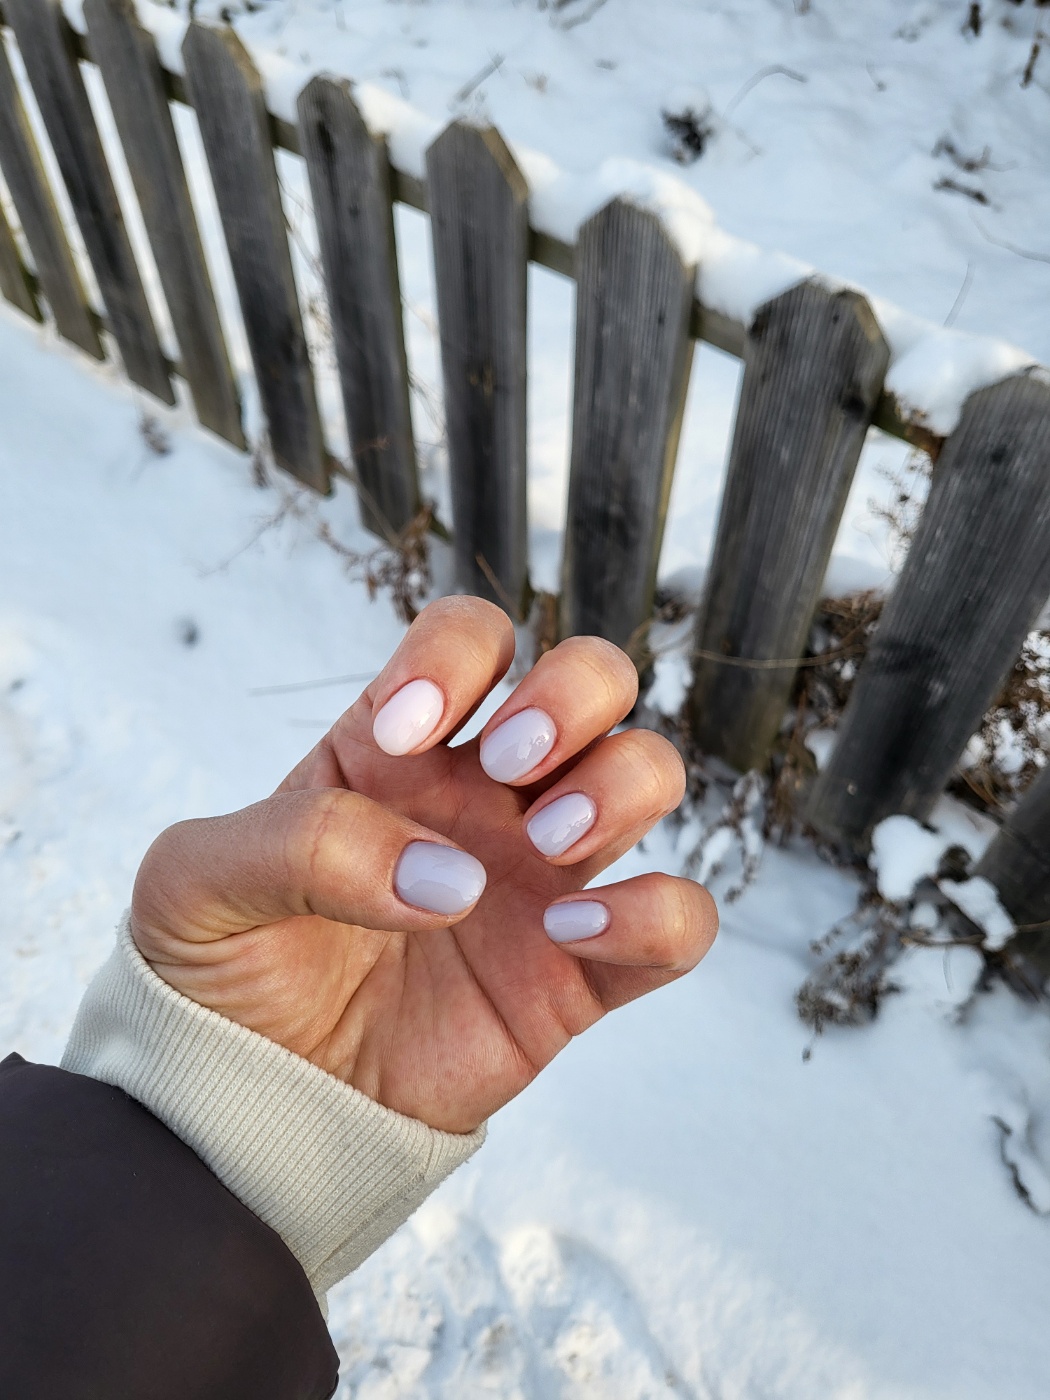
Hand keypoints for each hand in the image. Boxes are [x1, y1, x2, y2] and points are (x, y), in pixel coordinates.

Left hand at [131, 598, 716, 1132]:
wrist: (255, 1104)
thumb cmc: (227, 972)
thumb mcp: (198, 882)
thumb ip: (299, 842)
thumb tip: (446, 878)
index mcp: (401, 748)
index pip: (470, 637)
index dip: (457, 657)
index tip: (406, 734)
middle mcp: (489, 795)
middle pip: (594, 675)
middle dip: (571, 694)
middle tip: (509, 766)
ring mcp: (542, 877)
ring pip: (649, 772)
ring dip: (616, 789)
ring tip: (543, 847)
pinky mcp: (581, 971)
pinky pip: (679, 921)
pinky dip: (655, 915)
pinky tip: (568, 935)